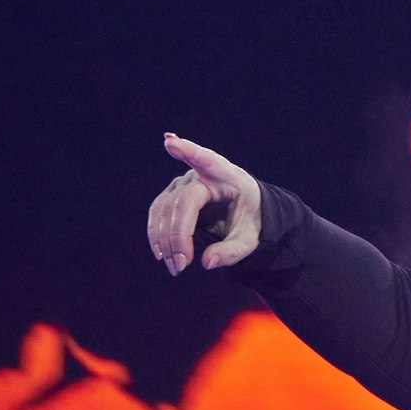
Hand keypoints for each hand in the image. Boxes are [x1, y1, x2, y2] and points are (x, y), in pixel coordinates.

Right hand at [146, 133, 262, 275]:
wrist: (246, 212)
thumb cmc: (252, 219)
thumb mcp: (251, 238)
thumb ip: (233, 251)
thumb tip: (207, 262)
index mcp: (229, 176)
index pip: (207, 162)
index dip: (188, 151)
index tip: (169, 142)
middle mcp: (201, 175)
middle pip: (182, 203)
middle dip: (178, 235)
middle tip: (181, 266)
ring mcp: (183, 183)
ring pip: (164, 208)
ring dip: (164, 239)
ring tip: (175, 267)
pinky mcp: (173, 194)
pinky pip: (158, 212)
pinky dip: (158, 234)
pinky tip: (162, 254)